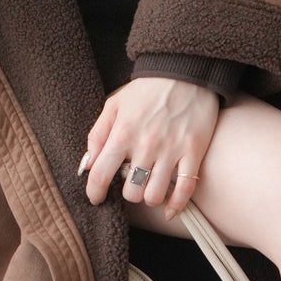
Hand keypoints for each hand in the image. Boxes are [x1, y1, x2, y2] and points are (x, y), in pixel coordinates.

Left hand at [77, 76, 218, 220]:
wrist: (185, 72)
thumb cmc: (146, 90)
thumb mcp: (114, 104)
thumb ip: (98, 134)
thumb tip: (87, 164)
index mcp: (123, 132)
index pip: (101, 174)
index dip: (95, 192)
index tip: (96, 197)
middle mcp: (146, 145)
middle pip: (131, 191)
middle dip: (128, 193)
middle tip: (131, 182)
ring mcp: (171, 150)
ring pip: (155, 195)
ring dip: (150, 197)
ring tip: (149, 187)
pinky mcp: (193, 152)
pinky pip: (185, 190)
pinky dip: (176, 205)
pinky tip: (169, 208)